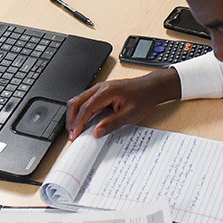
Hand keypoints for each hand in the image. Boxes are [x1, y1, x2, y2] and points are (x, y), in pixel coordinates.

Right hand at [65, 69, 180, 139]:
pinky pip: (85, 100)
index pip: (86, 108)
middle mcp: (100, 88)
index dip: (78, 123)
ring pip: (79, 100)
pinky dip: (80, 111)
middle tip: (71, 133)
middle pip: (76, 102)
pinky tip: (83, 121)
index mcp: (106, 92)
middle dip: (71, 118)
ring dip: (74, 115)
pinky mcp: (101, 92)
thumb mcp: (130, 115)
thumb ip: (112, 123)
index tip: (74, 134)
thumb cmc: (143, 98)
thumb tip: (97, 132)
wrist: (151, 88)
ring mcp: (99, 89)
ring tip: (75, 129)